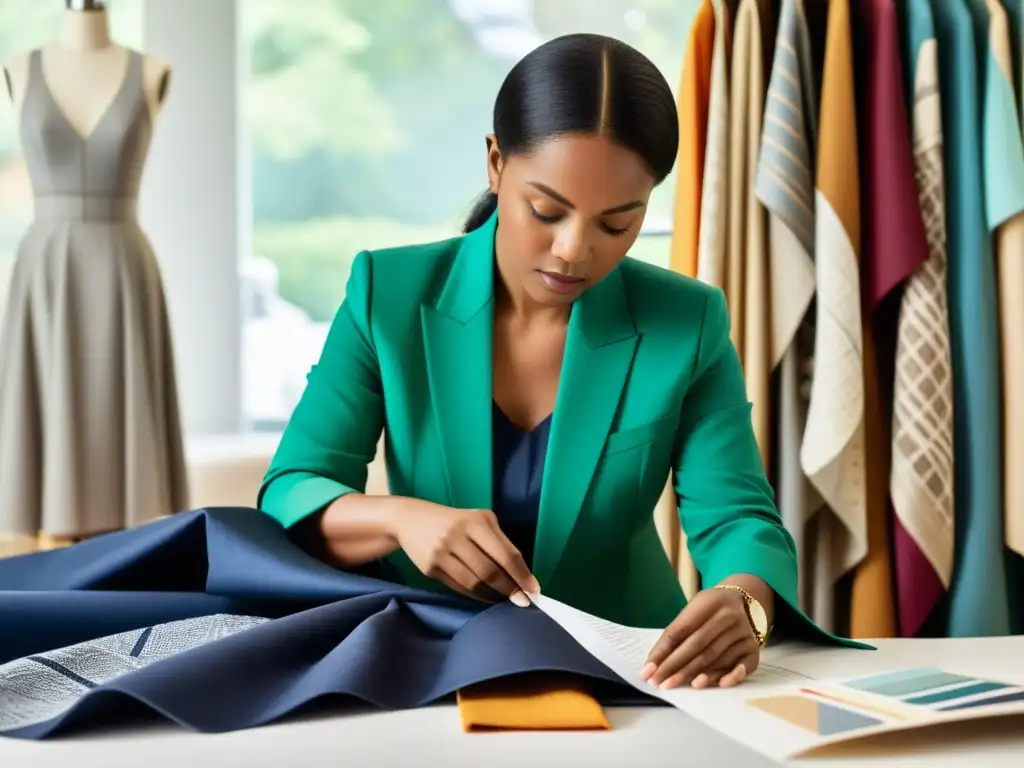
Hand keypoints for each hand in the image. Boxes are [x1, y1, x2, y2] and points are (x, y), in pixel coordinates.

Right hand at [392, 499, 539, 605]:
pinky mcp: (430, 568)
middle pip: (490, 571)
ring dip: (493, 596)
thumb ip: (499, 543)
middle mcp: (458, 535)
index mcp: (476, 521)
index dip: (522, 575)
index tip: (534, 590)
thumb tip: (522, 576)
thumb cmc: (455, 521)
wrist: (410, 520)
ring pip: (474, 583)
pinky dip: (476, 595)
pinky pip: (459, 587)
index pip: (505, 553)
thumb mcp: (478, 521)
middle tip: (522, 602)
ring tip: (504, 600)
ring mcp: (442, 553)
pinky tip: (486, 596)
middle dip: (510, 589)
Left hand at [640, 587, 760, 688]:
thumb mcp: (693, 609)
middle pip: (698, 645)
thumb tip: (654, 663)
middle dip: (675, 666)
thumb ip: (677, 632)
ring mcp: (744, 632)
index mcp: (709, 602)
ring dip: (696, 673)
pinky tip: (720, 684)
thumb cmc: (709, 610)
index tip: (648, 670)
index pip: (681, 630)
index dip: (663, 651)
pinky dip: (731, 675)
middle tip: (659, 682)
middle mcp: (729, 616)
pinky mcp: (753, 648)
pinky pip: (743, 665)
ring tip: (677, 684)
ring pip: (717, 657)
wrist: (743, 601)